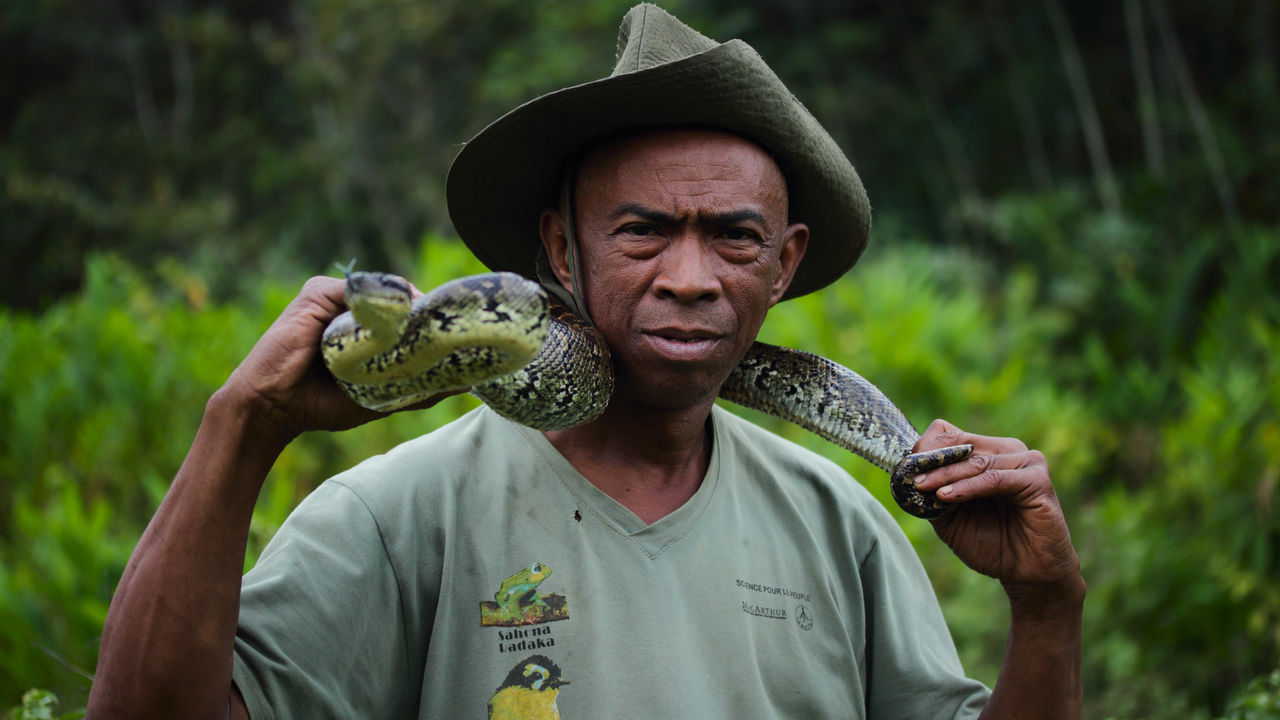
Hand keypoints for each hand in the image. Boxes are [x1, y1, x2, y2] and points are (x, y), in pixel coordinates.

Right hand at [219, 275, 451, 447]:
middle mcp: (350, 307)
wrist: (275, 408)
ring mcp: (334, 297)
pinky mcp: (317, 294)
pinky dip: (380, 302)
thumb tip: (466, 384)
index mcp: (364, 325)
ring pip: (384, 291)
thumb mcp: (380, 397)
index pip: (408, 311)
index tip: (459, 332)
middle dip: (427, 312)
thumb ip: (419, 389)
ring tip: (431, 328)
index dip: (432, 320)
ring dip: (409, 306)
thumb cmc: (323, 404)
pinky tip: (400, 321)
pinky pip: (357, 290)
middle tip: (454, 328)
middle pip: (400, 297)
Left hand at [912, 419, 1082, 600]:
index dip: (926, 447)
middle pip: (961, 442)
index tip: (905, 467)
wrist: (1027, 573)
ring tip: (923, 487)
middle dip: (932, 460)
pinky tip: (947, 497)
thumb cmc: (991, 543)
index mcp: (987, 453)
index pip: (950, 433)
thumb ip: (933, 494)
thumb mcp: (951, 517)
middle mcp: (1007, 451)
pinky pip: (995, 478)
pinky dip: (968, 487)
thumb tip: (906, 476)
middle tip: (910, 475)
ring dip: (946, 474)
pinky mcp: (1038, 480)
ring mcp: (1026, 461)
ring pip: (976, 461)